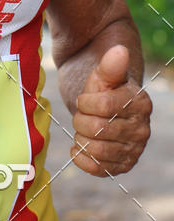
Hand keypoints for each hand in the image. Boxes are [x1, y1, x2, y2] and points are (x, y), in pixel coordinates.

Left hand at [71, 44, 151, 176]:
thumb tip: (119, 50)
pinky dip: (82, 159)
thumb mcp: (103, 75)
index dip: (85, 102)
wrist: (104, 110)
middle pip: (97, 129)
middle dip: (81, 120)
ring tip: (82, 130)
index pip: (103, 106)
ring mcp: (134, 150)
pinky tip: (79, 147)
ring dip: (81, 139)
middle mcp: (142, 129)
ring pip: (97, 150)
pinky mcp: (123, 166)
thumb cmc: (104, 89)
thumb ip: (110, 65)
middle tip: (82, 115)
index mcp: (140, 103)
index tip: (84, 99)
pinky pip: (99, 170)